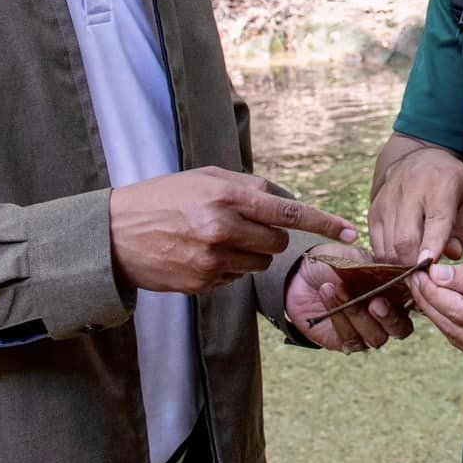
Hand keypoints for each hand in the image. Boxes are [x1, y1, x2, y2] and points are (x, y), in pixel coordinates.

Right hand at [110, 166, 355, 295]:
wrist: (114, 235)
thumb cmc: (162, 198)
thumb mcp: (204, 178)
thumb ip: (246, 187)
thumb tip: (281, 200)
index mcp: (227, 197)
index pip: (289, 213)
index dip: (324, 223)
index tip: (349, 232)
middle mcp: (224, 230)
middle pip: (279, 243)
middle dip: (272, 236)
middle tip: (244, 226)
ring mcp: (213, 261)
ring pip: (260, 264)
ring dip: (250, 253)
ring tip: (216, 239)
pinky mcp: (203, 284)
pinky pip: (236, 279)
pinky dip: (228, 268)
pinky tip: (201, 255)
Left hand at [283, 244, 415, 352]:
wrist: (303, 273)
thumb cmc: (337, 263)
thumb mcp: (360, 259)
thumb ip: (381, 268)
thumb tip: (402, 269)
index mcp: (397, 296)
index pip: (415, 305)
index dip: (412, 299)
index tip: (400, 285)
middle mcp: (386, 318)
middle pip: (401, 330)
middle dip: (389, 318)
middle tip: (374, 302)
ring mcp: (367, 332)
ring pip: (374, 337)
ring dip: (356, 313)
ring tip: (339, 288)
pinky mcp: (345, 342)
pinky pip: (350, 338)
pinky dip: (338, 316)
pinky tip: (327, 293)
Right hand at [368, 138, 462, 264]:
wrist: (419, 159)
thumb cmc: (452, 184)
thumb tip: (452, 254)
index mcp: (442, 184)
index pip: (436, 219)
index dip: (433, 244)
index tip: (430, 265)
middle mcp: (410, 190)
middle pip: (405, 239)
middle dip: (416, 266)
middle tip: (429, 279)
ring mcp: (387, 201)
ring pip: (389, 247)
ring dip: (403, 266)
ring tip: (418, 272)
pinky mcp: (373, 211)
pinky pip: (377, 246)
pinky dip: (390, 261)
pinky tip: (404, 261)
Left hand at [408, 254, 462, 372]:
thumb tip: (435, 277)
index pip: (456, 311)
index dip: (431, 292)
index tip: (417, 272)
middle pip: (453, 329)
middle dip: (431, 304)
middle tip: (416, 279)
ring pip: (460, 340)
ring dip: (442, 316)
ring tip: (428, 290)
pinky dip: (459, 327)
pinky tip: (451, 306)